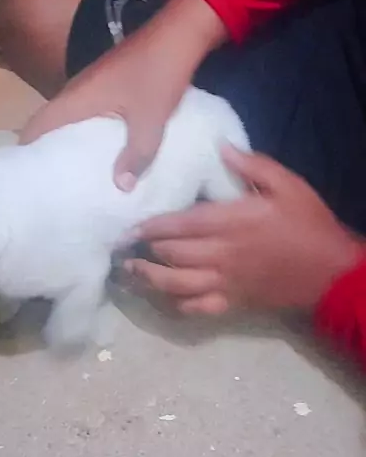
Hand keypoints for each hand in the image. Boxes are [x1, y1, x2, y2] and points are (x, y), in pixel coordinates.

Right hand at [20, 0, 225, 190]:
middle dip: (47, 153)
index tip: (28, 179)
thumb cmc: (159, 72)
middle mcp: (76, 90)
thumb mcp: (151, 118)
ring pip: (70, 120)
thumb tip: (120, 188)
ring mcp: (92, 85)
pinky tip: (103, 152)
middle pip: (49, 125)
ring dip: (69, 143)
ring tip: (75, 175)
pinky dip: (89, 133)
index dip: (27, 151)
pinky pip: (88, 114)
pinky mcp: (108, 84)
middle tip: (52, 184)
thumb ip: (137, 154)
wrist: (179, 32)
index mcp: (76, 98)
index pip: (36, 126)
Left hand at [126, 147, 363, 312]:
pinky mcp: (233, 303)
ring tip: (130, 272)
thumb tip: (221, 147)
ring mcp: (225, 282)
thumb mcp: (288, 185)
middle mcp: (222, 254)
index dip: (151, 226)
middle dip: (144, 250)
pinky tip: (165, 297)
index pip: (180, 224)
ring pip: (177, 284)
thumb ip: (252, 165)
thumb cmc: (309, 224)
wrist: (332, 272)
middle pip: (171, 254)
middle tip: (123, 245)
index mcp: (232, 222)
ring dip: (149, 278)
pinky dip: (177, 304)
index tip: (130, 225)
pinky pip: (198, 308)